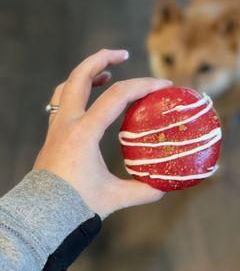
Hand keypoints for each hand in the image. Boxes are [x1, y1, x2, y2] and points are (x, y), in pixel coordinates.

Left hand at [34, 49, 172, 218]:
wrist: (43, 215)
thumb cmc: (77, 205)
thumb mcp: (115, 198)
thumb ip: (143, 191)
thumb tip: (165, 187)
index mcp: (85, 133)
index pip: (117, 97)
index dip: (143, 85)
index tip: (164, 84)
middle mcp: (67, 123)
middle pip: (80, 76)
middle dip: (103, 59)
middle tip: (123, 54)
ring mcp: (57, 127)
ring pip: (66, 86)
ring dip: (86, 73)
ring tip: (106, 72)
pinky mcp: (53, 134)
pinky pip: (61, 101)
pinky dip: (75, 91)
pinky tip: (88, 98)